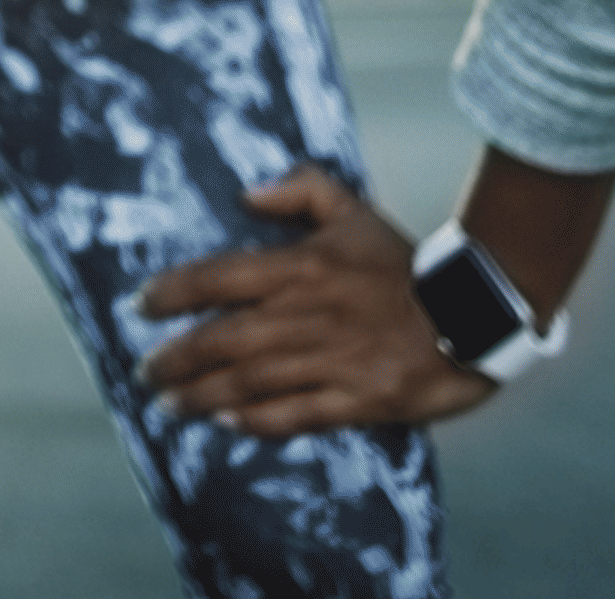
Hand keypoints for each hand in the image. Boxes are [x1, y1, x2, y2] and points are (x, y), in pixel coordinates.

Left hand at [133, 168, 497, 437]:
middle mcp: (307, 316)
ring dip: (201, 396)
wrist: (473, 313)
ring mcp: (332, 361)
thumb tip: (246, 193)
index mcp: (302, 267)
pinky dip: (257, 421)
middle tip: (145, 372)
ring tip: (168, 405)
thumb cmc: (405, 264)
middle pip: (223, 340)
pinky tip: (226, 423)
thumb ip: (302, 191)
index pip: (218, 277)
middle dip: (175, 358)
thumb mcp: (355, 211)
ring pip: (249, 383)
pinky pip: (295, 415)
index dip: (172, 292)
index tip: (140, 306)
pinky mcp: (357, 400)